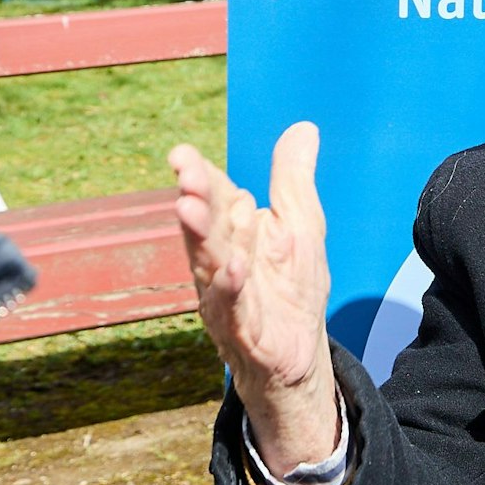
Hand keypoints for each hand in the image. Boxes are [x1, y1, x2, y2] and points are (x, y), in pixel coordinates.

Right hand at [170, 123, 336, 473]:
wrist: (298, 356)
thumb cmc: (290, 287)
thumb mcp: (301, 225)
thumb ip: (294, 181)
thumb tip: (303, 128)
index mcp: (234, 232)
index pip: (214, 197)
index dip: (198, 175)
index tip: (181, 154)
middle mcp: (221, 260)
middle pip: (206, 225)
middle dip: (195, 199)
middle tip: (186, 174)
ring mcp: (227, 296)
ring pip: (209, 262)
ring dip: (199, 237)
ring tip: (189, 208)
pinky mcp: (242, 328)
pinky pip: (232, 306)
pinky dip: (229, 287)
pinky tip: (231, 268)